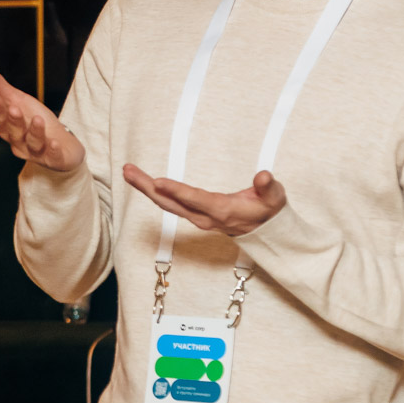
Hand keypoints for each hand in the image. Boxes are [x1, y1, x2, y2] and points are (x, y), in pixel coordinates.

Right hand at [0, 66, 83, 172]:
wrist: (61, 146)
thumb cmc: (35, 122)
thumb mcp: (18, 100)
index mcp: (8, 127)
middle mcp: (19, 141)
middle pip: (13, 132)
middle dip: (13, 121)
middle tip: (13, 108)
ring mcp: (36, 151)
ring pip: (32, 143)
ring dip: (34, 132)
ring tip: (38, 119)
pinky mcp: (54, 158)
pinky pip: (53, 156)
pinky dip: (53, 150)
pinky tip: (55, 143)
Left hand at [122, 165, 287, 236]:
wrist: (267, 232)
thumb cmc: (269, 210)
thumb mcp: (275, 198)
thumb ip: (269, 187)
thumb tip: (263, 176)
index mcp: (223, 211)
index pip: (196, 200)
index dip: (177, 191)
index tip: (158, 182)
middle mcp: (205, 217)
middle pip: (171, 203)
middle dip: (148, 187)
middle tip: (128, 170)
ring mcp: (198, 218)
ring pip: (167, 204)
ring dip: (146, 188)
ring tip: (129, 172)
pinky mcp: (195, 215)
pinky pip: (170, 204)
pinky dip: (155, 192)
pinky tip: (144, 182)